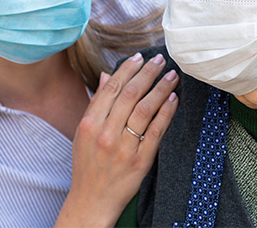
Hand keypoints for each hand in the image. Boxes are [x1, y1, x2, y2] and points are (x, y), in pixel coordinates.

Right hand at [55, 52, 178, 227]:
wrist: (91, 201)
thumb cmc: (87, 165)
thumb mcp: (83, 133)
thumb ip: (95, 104)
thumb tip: (105, 75)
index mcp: (89, 124)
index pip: (111, 88)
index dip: (127, 69)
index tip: (140, 57)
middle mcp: (105, 134)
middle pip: (130, 94)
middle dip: (147, 73)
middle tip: (161, 60)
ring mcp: (124, 148)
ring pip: (145, 110)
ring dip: (160, 89)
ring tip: (172, 76)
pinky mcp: (140, 161)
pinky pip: (156, 131)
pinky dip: (166, 112)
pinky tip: (173, 99)